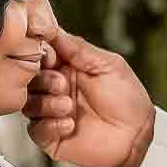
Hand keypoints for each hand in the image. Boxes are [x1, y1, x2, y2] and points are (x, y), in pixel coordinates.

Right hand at [23, 23, 154, 166]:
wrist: (138, 135)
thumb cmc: (129, 100)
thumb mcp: (109, 65)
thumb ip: (79, 48)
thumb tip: (54, 30)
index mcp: (67, 68)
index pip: (40, 55)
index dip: (41, 55)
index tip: (50, 58)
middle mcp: (56, 89)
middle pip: (29, 79)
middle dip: (44, 80)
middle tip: (63, 85)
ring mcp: (53, 112)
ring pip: (28, 104)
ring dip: (48, 104)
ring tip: (69, 106)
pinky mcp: (52, 136)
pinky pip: (36, 130)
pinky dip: (50, 126)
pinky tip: (70, 124)